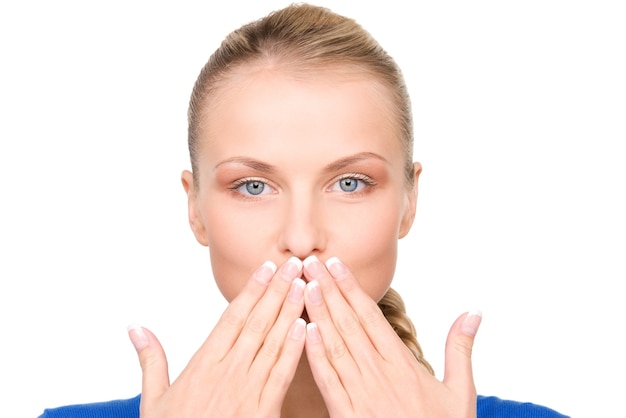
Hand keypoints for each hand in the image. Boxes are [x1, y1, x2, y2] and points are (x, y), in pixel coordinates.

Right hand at [127, 257, 306, 417]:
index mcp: (203, 364)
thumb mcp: (153, 400)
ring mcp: (247, 391)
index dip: (252, 291)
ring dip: (290, 312)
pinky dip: (293, 350)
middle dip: (278, 291)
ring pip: (272, 343)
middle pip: (256, 323)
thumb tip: (135, 327)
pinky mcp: (263, 411)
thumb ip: (151, 360)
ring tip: (304, 285)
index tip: (267, 268)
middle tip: (295, 263)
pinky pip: (281, 376)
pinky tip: (304, 328)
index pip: (232, 318)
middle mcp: (227, 372)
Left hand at [302, 255, 480, 417]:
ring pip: (335, 345)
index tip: (336, 264)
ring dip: (318, 313)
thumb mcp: (461, 392)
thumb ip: (460, 349)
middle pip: (349, 323)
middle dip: (328, 290)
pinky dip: (315, 354)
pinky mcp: (347, 415)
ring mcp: (361, 394)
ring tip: (305, 286)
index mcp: (403, 365)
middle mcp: (379, 374)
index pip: (371, 316)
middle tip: (311, 262)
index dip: (351, 288)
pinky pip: (328, 380)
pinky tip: (304, 331)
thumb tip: (473, 312)